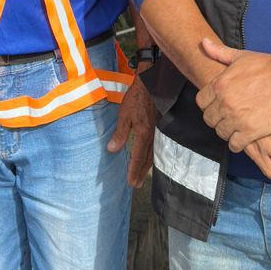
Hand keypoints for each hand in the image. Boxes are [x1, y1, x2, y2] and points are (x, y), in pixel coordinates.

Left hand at [107, 71, 155, 186]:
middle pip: (147, 159)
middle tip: (135, 184)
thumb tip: (112, 150)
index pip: (138, 157)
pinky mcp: (157, 128)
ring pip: (152, 154)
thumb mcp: (124, 114)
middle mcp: (152, 136)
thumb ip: (120, 133)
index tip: (130, 182)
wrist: (149, 85)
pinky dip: (150, 156)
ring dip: (146, 166)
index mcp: (143, 134)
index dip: (134, 170)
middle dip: (140, 172)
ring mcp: (156, 132)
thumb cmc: (135, 99)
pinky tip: (148, 158)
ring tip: (141, 175)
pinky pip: (154, 147)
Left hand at [196, 38, 270, 150]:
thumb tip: (203, 42)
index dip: (208, 104)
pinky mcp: (251, 131)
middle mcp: (225, 103)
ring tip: (235, 127)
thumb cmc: (267, 66)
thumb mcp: (240, 56)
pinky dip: (237, 143)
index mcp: (219, 85)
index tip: (217, 105)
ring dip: (226, 131)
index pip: (201, 102)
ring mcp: (237, 118)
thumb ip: (219, 52)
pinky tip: (243, 138)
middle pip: (209, 119)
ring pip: (221, 132)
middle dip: (216, 118)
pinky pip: (234, 144)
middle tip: (227, 117)